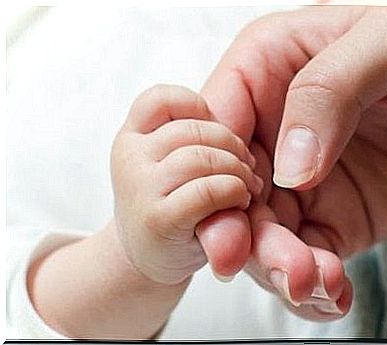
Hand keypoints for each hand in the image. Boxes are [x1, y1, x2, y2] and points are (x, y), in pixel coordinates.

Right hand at [111, 85, 262, 283]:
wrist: (148, 258)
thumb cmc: (171, 204)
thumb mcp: (171, 164)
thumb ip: (195, 141)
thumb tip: (241, 143)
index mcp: (132, 136)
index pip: (161, 99)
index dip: (198, 108)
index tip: (216, 137)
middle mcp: (129, 157)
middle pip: (194, 129)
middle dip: (233, 146)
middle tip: (248, 167)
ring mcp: (140, 188)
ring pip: (201, 158)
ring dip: (237, 172)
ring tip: (247, 188)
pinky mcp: (158, 220)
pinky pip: (207, 191)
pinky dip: (233, 192)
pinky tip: (239, 203)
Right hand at [200, 6, 386, 319]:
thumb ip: (326, 89)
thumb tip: (289, 167)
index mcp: (268, 70)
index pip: (217, 127)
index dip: (215, 176)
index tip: (235, 217)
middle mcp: (276, 126)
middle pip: (233, 190)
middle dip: (245, 237)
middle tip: (281, 267)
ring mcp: (303, 177)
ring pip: (265, 232)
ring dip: (280, 268)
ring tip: (314, 283)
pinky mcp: (336, 216)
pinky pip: (308, 255)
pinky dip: (314, 283)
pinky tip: (333, 291)